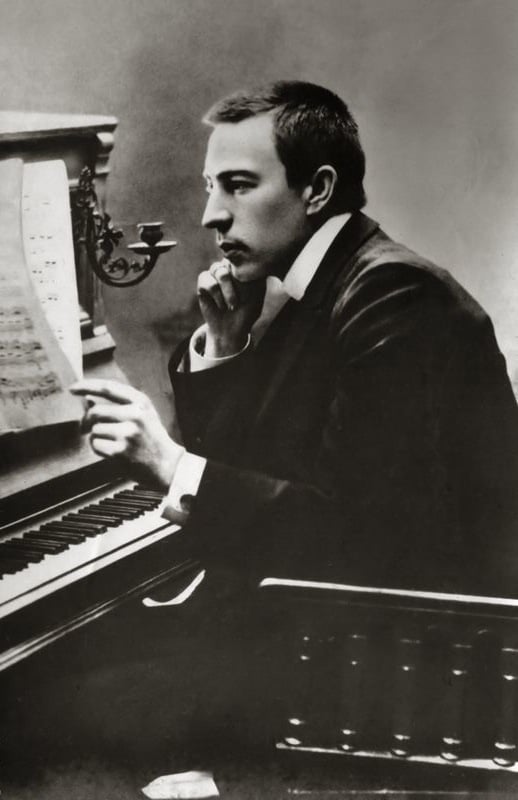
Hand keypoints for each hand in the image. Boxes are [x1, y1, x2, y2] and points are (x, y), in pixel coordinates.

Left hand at [69, 380, 183, 490]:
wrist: (167, 464)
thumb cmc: (152, 438)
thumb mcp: (142, 415)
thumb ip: (118, 405)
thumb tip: (87, 400)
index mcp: (141, 402)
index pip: (108, 388)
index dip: (87, 386)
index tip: (73, 389)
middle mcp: (135, 414)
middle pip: (96, 411)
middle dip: (86, 420)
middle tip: (84, 427)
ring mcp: (128, 433)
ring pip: (94, 430)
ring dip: (95, 437)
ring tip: (110, 443)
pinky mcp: (120, 451)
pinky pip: (96, 445)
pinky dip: (98, 449)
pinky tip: (112, 452)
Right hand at [197, 260, 265, 356]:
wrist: (231, 330)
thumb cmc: (247, 312)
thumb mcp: (257, 294)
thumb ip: (255, 276)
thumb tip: (251, 260)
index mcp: (243, 267)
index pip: (244, 256)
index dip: (247, 269)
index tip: (252, 287)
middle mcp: (229, 267)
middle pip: (231, 261)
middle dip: (238, 282)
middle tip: (242, 300)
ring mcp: (215, 273)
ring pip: (220, 271)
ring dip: (228, 291)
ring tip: (233, 306)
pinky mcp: (203, 282)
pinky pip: (207, 280)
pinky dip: (216, 295)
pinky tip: (222, 306)